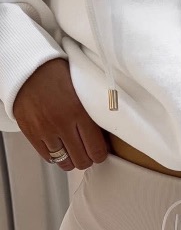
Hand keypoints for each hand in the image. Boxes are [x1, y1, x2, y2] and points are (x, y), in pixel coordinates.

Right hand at [12, 57, 108, 171]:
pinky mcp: (30, 132)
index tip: (99, 150)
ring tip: (72, 149)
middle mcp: (61, 123)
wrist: (26, 66)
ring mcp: (44, 129)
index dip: (100, 154)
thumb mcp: (81, 90)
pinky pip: (48, 157)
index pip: (97, 151)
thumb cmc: (56, 75)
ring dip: (71, 158)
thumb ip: (92, 114)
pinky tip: (58, 146)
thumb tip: (105, 139)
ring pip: (65, 162)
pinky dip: (55, 155)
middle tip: (86, 151)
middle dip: (87, 158)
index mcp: (78, 111)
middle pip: (82, 161)